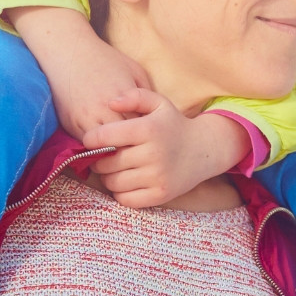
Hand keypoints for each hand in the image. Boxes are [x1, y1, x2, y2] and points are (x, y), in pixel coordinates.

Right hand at [7, 5, 152, 137]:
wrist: (69, 53)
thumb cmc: (106, 59)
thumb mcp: (135, 70)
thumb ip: (146, 95)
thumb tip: (154, 117)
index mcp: (123, 97)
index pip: (140, 128)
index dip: (147, 136)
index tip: (152, 140)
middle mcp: (103, 110)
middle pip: (123, 141)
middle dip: (132, 147)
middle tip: (140, 151)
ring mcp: (85, 118)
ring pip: (103, 147)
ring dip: (112, 151)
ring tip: (123, 153)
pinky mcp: (70, 124)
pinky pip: (86, 144)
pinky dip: (96, 148)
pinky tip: (105, 147)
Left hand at [81, 88, 246, 207]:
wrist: (205, 150)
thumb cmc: (174, 125)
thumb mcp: (159, 104)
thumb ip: (135, 96)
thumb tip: (110, 102)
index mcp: (149, 129)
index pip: (105, 136)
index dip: (91, 139)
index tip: (91, 140)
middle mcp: (153, 154)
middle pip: (106, 163)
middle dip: (99, 159)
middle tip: (105, 155)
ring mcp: (158, 176)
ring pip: (113, 182)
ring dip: (108, 176)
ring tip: (115, 168)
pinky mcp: (161, 194)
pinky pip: (125, 199)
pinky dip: (120, 192)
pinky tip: (127, 181)